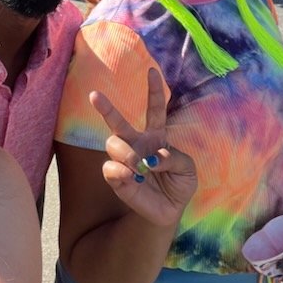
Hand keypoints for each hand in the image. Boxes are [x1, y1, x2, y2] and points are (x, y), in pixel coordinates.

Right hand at [90, 68, 196, 226]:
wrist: (169, 211)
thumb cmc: (179, 184)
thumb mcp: (188, 170)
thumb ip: (176, 160)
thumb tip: (154, 157)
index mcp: (157, 136)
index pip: (155, 109)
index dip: (154, 90)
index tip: (152, 71)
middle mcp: (137, 143)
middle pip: (118, 122)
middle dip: (106, 107)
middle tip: (94, 94)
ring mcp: (125, 159)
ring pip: (113, 143)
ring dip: (127, 153)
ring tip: (140, 167)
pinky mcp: (116, 178)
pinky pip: (110, 168)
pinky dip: (121, 171)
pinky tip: (131, 177)